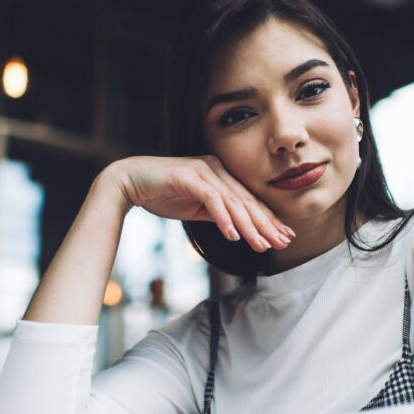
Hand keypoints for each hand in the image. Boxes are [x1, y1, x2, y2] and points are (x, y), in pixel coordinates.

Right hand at [105, 155, 294, 253]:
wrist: (130, 181)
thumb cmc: (162, 193)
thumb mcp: (195, 208)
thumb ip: (217, 214)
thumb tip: (238, 229)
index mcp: (220, 175)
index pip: (248, 200)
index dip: (267, 219)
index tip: (284, 236)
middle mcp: (215, 169)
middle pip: (246, 201)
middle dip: (266, 224)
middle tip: (283, 242)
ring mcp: (202, 171)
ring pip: (233, 202)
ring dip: (249, 226)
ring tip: (262, 245)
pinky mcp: (188, 177)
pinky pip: (211, 199)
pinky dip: (223, 217)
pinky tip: (233, 235)